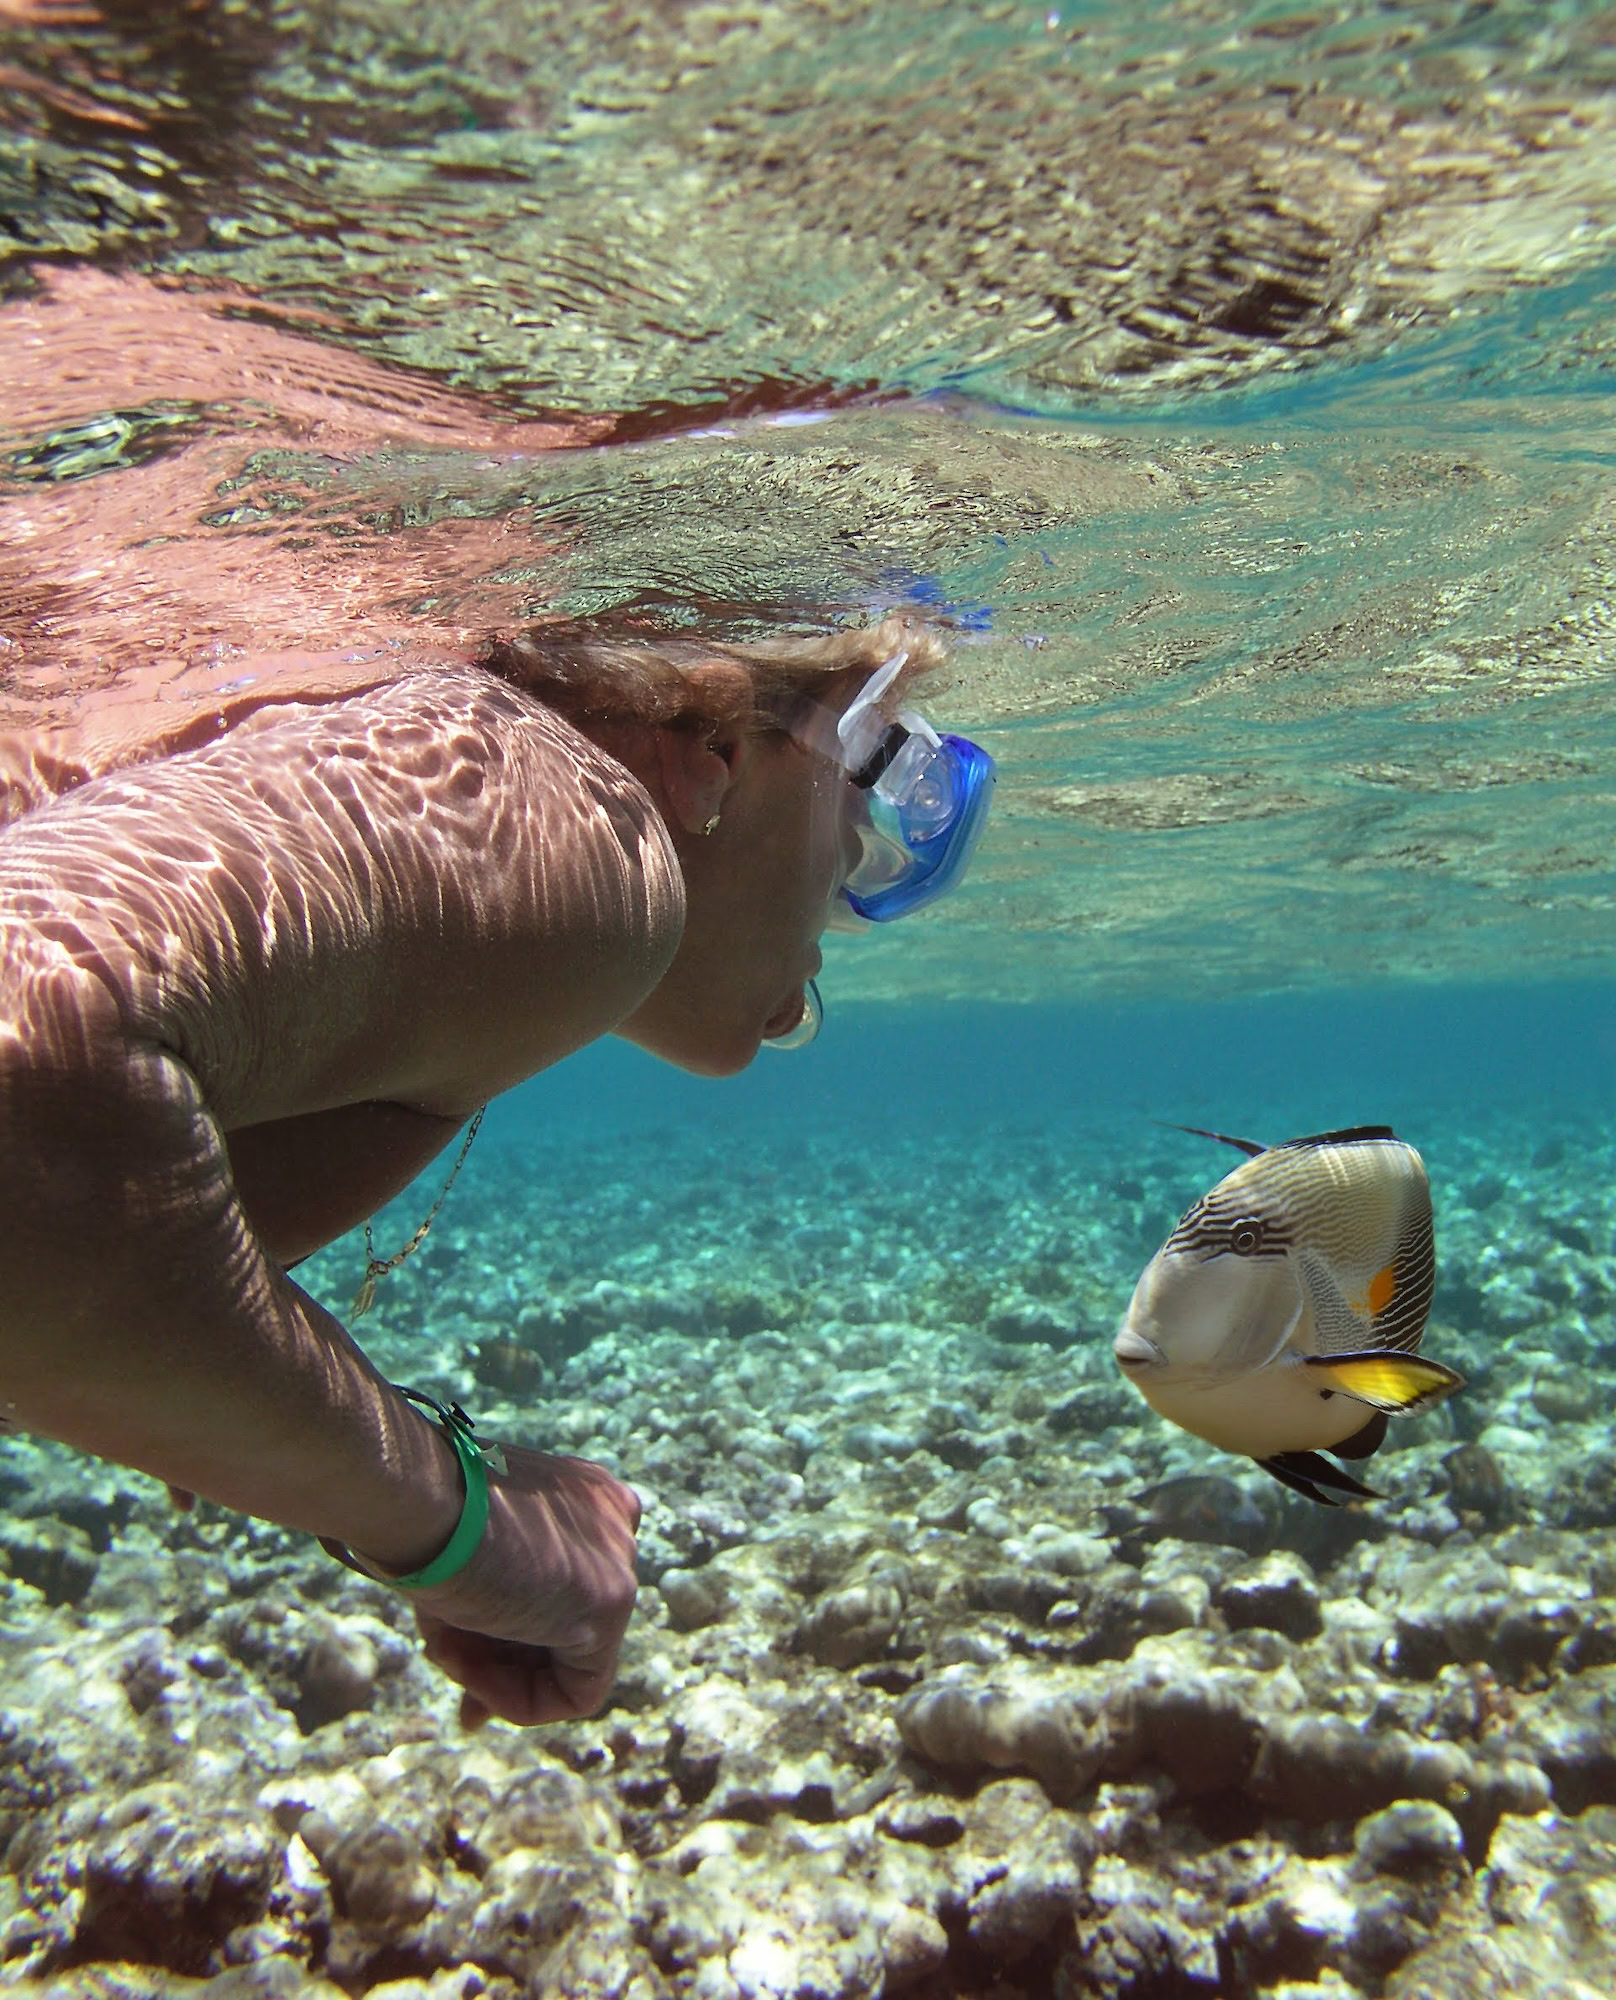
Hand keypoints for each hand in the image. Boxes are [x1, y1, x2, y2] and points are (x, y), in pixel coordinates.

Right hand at [407, 1445, 640, 1727]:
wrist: (422, 1499)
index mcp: (581, 1495)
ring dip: (496, 1673)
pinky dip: (518, 1699)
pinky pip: (576, 1692)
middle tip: (447, 1662)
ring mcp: (619, 1562)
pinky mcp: (610, 1606)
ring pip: (568, 1660)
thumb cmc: (428, 1518)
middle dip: (503, 1658)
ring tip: (441, 1648)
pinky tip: (470, 1670)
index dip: (510, 1624)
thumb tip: (476, 1707)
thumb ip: (486, 1615)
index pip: (561, 1580)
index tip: (458, 1643)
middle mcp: (614, 1521)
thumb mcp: (463, 1562)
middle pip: (564, 1620)